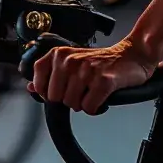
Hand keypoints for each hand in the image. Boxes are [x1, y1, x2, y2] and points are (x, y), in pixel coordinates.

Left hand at [28, 37, 156, 114]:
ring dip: (84, 103)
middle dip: (69, 100)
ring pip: (72, 105)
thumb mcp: (72, 62)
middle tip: (83, 89)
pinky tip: (102, 96)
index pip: (39, 84)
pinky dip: (96, 107)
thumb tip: (30, 87)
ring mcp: (87, 70)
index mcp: (59, 54)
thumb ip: (50, 74)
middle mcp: (70, 60)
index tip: (62, 90)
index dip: (49, 93)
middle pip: (56, 99)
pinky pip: (89, 108)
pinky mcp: (103, 81)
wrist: (132, 55)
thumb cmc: (102, 61)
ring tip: (93, 90)